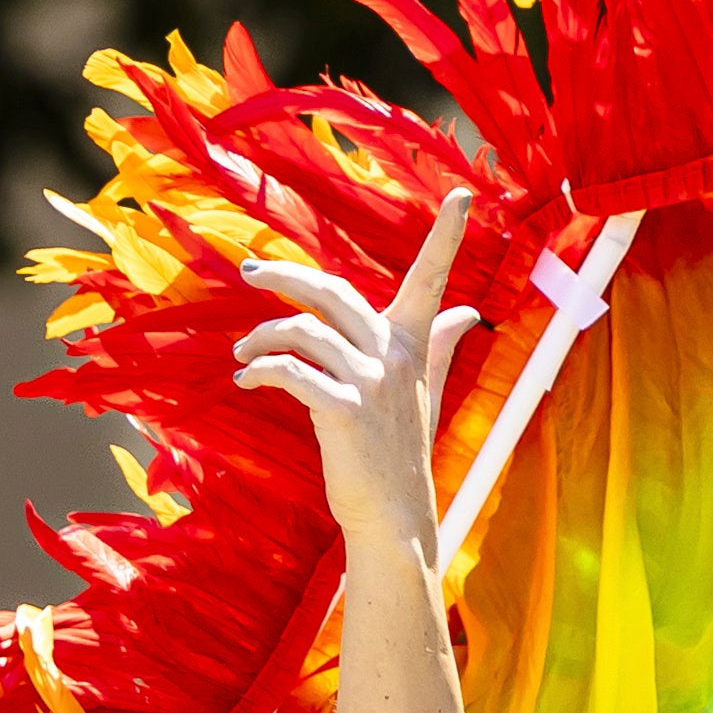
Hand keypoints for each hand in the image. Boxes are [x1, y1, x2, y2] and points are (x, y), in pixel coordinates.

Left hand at [237, 188, 481, 572]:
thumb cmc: (399, 452)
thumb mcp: (422, 391)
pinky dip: (262, 370)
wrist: (392, 516)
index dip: (448, 238)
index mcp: (412, 344)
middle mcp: (394, 355)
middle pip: (333, 291)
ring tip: (243, 353)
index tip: (465, 196)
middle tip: (251, 271)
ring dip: (263, 337)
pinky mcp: (342, 410)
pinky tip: (248, 380)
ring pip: (304, 331)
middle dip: (286, 276)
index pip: (432, 280)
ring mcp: (370, 383)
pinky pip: (292, 371)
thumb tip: (469, 314)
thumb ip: (438, 345)